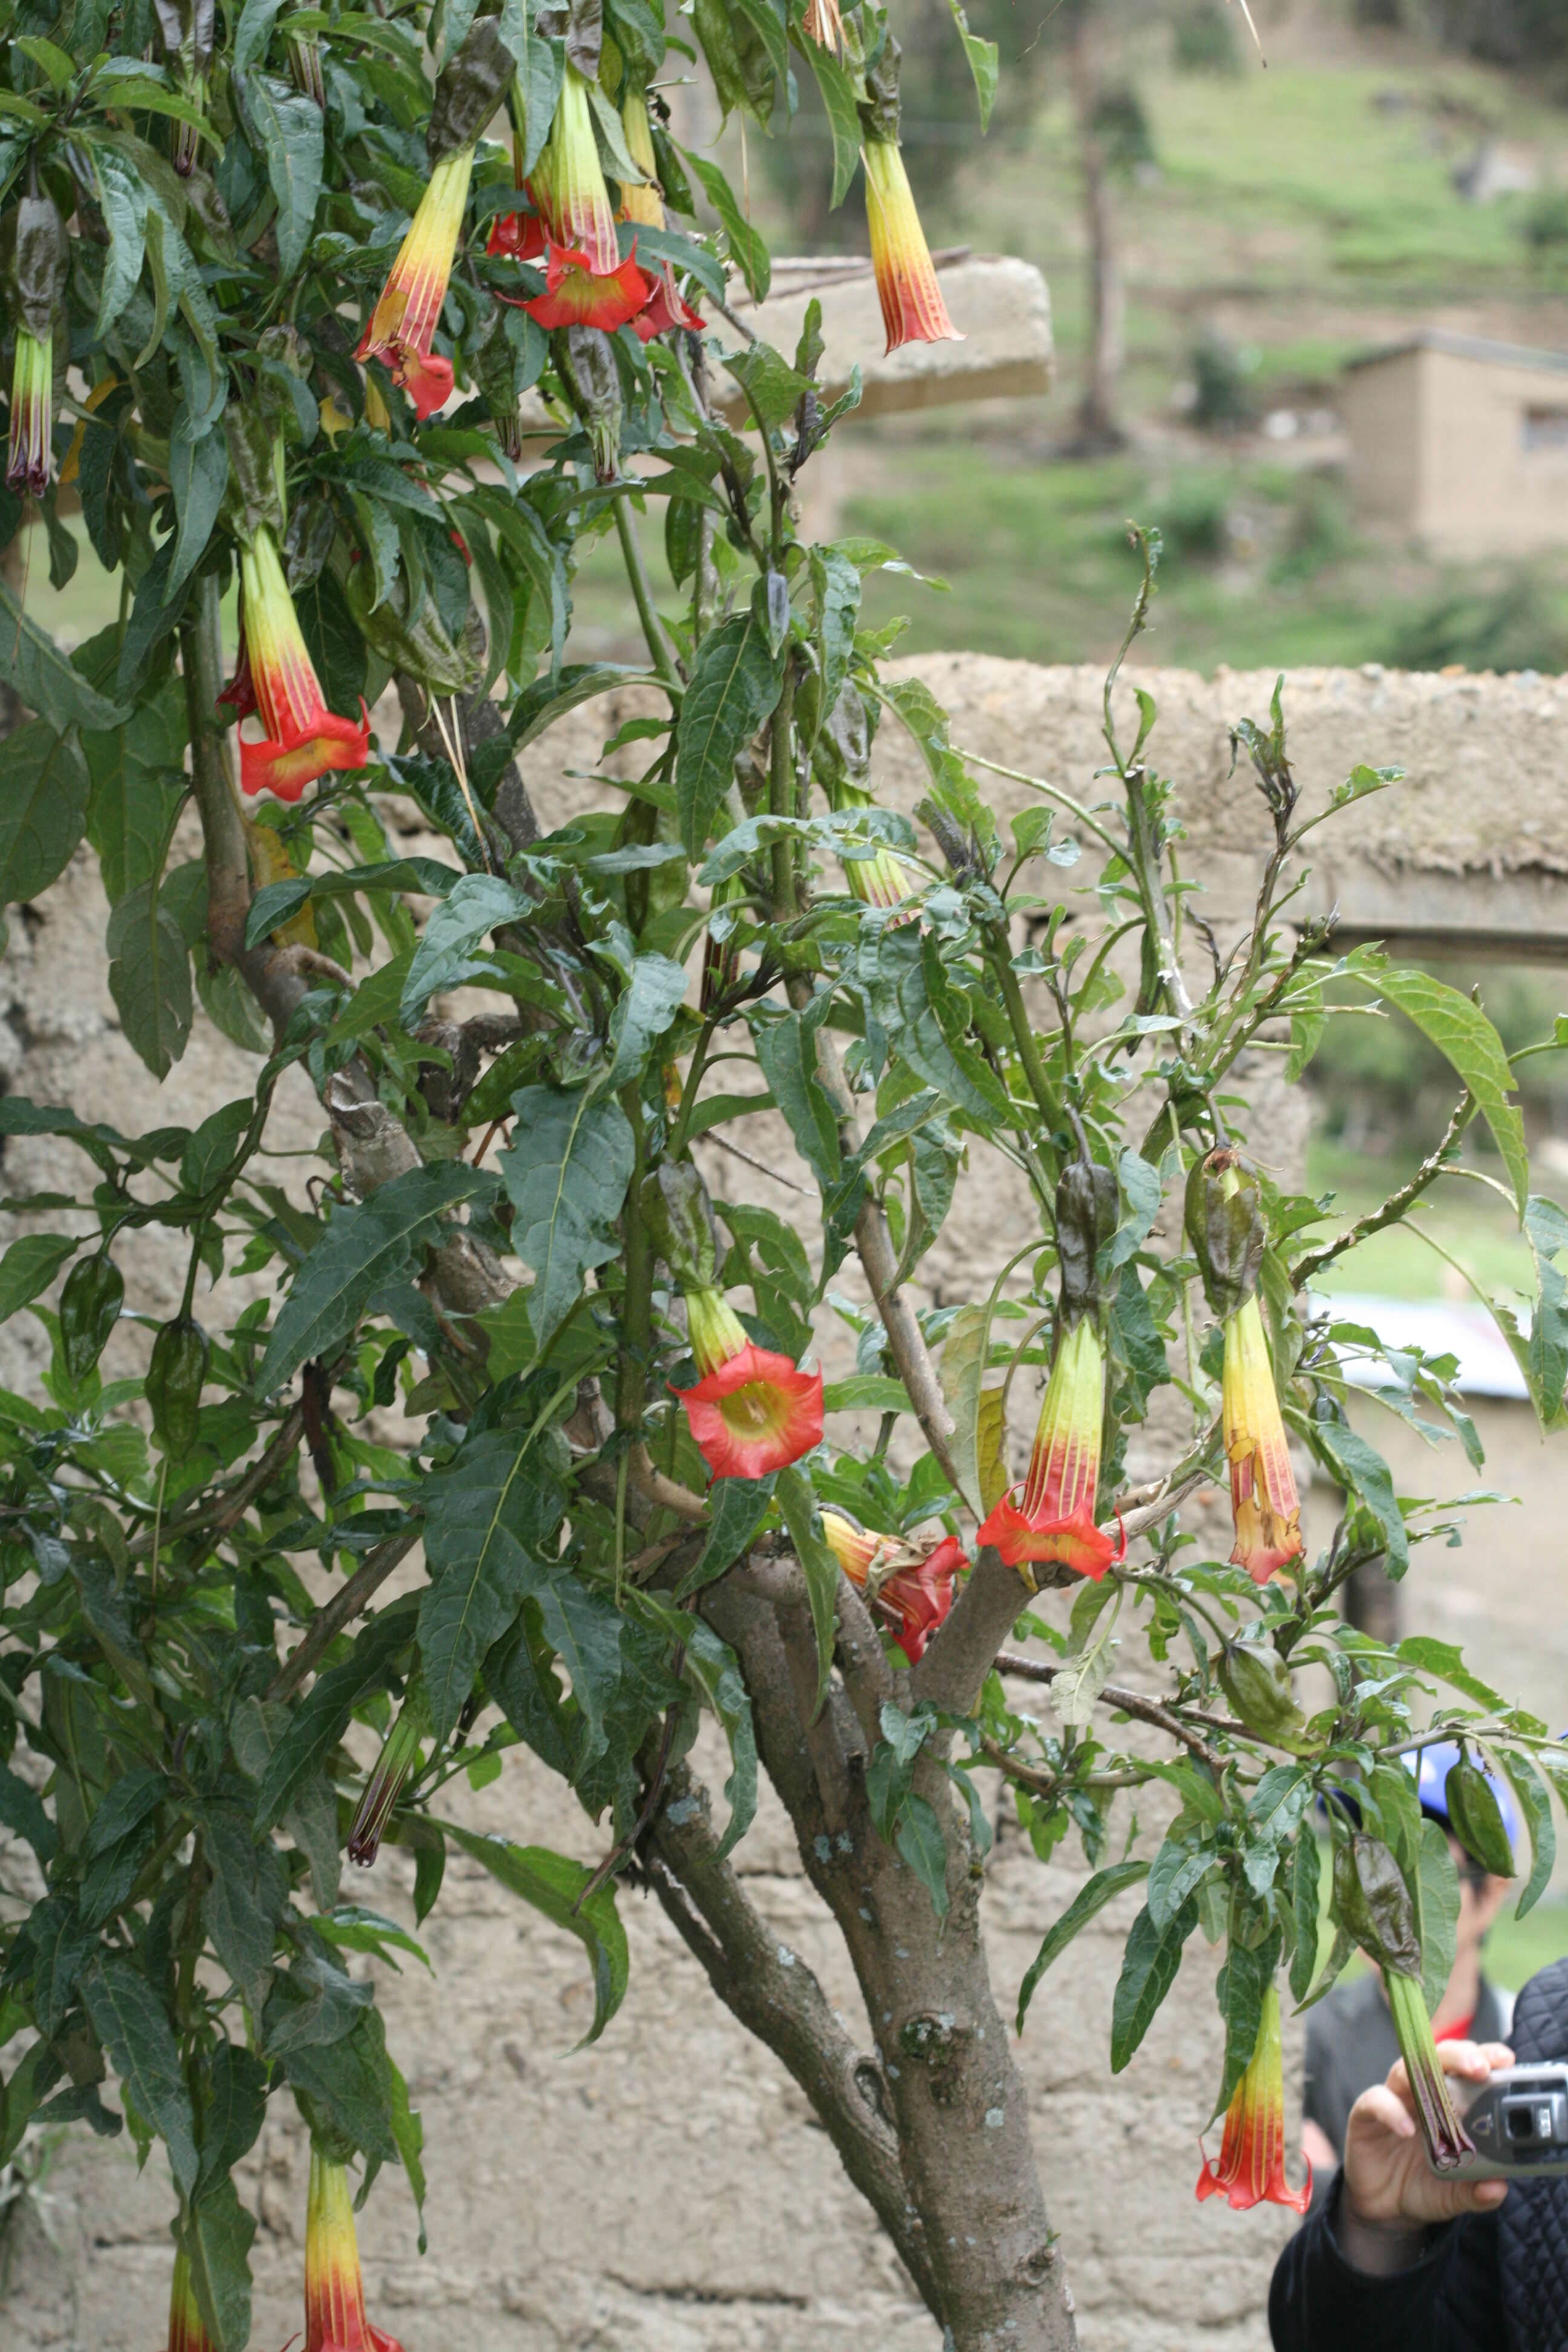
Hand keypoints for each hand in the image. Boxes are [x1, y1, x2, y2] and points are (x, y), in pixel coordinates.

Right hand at [1338, 2040, 1512, 2275]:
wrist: (1384, 2208)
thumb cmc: (1424, 2187)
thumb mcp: (1455, 2195)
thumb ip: (1477, 2192)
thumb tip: (1499, 2188)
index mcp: (1448, 2103)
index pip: (1466, 2069)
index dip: (1484, 2058)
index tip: (1505, 2059)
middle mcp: (1421, 2093)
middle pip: (1437, 2057)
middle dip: (1459, 2055)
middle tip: (1480, 2067)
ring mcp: (1393, 2099)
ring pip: (1406, 2069)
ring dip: (1425, 2072)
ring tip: (1445, 2088)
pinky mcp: (1365, 2114)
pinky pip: (1376, 2101)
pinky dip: (1391, 2111)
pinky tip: (1406, 2129)